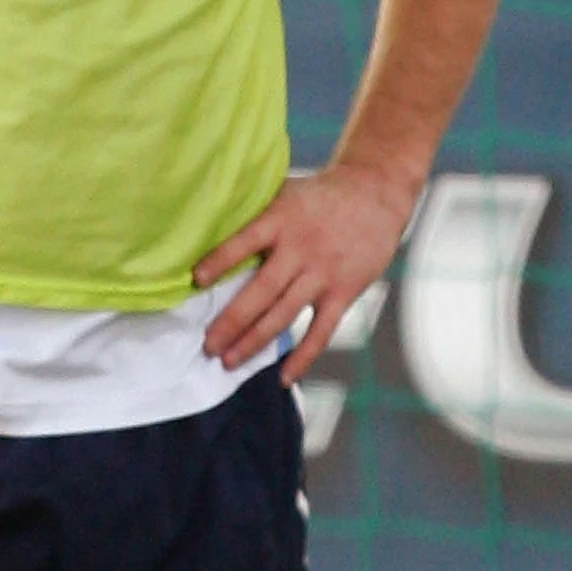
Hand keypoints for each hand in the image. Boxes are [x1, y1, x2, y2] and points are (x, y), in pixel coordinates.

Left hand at [193, 164, 417, 384]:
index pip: (245, 241)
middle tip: (206, 346)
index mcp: (281, 219)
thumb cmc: (319, 196)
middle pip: (261, 291)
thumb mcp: (285, 192)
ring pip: (283, 315)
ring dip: (254, 342)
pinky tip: (284, 378)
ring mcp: (323, 273)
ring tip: (227, 362)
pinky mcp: (343, 292)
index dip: (220, 261)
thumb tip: (206, 232)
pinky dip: (303, 357)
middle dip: (230, 322)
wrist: (375, 193)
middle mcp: (300, 248)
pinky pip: (321, 331)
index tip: (195, 281)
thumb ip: (255, 214)